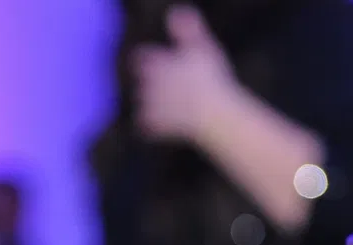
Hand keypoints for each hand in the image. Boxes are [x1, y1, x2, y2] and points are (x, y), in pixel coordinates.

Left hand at [133, 5, 240, 143]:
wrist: (212, 113)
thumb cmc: (210, 78)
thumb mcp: (201, 46)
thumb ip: (186, 28)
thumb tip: (175, 10)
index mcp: (156, 63)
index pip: (140, 58)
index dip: (147, 59)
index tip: (154, 61)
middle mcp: (148, 84)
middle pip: (141, 82)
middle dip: (150, 82)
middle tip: (167, 84)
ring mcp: (151, 106)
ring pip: (141, 103)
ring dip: (149, 103)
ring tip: (166, 104)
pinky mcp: (156, 126)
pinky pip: (145, 126)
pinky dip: (152, 125)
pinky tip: (161, 125)